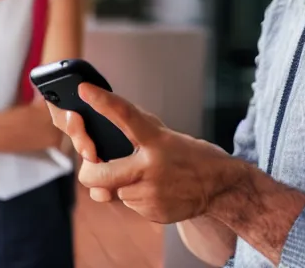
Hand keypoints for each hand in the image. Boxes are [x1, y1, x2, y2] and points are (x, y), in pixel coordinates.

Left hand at [48, 83, 239, 223]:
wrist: (219, 187)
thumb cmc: (192, 155)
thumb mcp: (168, 135)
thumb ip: (138, 130)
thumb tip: (110, 122)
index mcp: (157, 141)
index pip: (126, 117)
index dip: (103, 102)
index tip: (85, 89)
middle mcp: (151, 168)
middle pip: (98, 175)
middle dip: (88, 170)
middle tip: (92, 163)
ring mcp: (150, 195)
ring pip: (113, 191)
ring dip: (119, 183)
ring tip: (144, 176)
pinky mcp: (152, 213)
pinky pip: (128, 204)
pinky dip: (134, 195)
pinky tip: (154, 189)